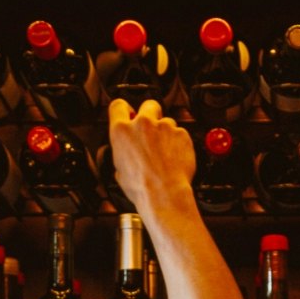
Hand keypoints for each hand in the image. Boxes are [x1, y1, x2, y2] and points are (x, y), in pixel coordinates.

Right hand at [101, 98, 195, 221]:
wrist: (164, 193)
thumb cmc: (141, 186)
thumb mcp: (119, 168)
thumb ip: (123, 150)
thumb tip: (127, 151)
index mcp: (121, 131)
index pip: (118, 106)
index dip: (124, 110)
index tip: (129, 114)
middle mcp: (142, 124)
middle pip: (148, 105)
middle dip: (151, 114)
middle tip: (152, 129)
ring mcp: (164, 127)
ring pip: (166, 122)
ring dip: (166, 133)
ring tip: (165, 153)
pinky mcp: (181, 134)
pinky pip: (180, 134)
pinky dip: (179, 143)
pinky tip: (175, 157)